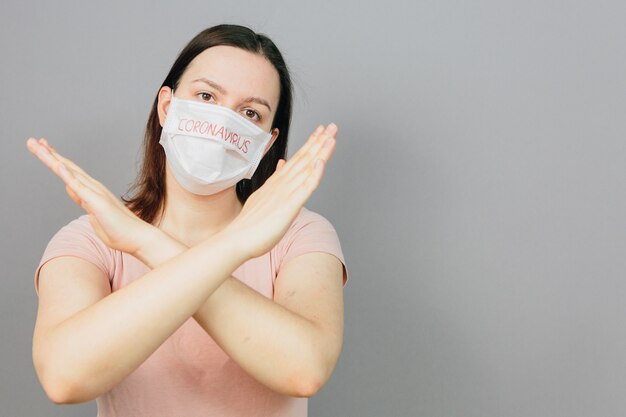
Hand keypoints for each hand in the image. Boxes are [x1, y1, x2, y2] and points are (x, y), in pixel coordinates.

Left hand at [26, 137, 153, 255]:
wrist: (139, 239)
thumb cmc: (121, 233)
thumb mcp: (96, 217)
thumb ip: (83, 202)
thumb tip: (73, 192)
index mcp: (93, 193)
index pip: (71, 173)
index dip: (57, 161)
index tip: (45, 149)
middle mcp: (94, 189)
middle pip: (67, 167)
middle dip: (49, 154)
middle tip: (32, 140)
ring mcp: (95, 193)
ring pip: (69, 171)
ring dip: (52, 158)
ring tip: (37, 144)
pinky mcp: (96, 202)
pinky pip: (78, 186)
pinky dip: (66, 174)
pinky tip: (56, 164)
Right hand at [221, 123, 337, 259]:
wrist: (236, 239)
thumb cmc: (250, 225)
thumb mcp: (263, 199)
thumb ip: (274, 183)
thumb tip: (282, 165)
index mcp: (277, 184)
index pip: (296, 160)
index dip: (310, 145)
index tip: (320, 132)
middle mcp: (282, 184)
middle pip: (304, 159)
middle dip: (319, 141)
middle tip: (332, 126)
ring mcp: (285, 193)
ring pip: (307, 168)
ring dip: (320, 151)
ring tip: (331, 136)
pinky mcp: (289, 206)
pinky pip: (305, 187)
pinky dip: (315, 174)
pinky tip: (321, 161)